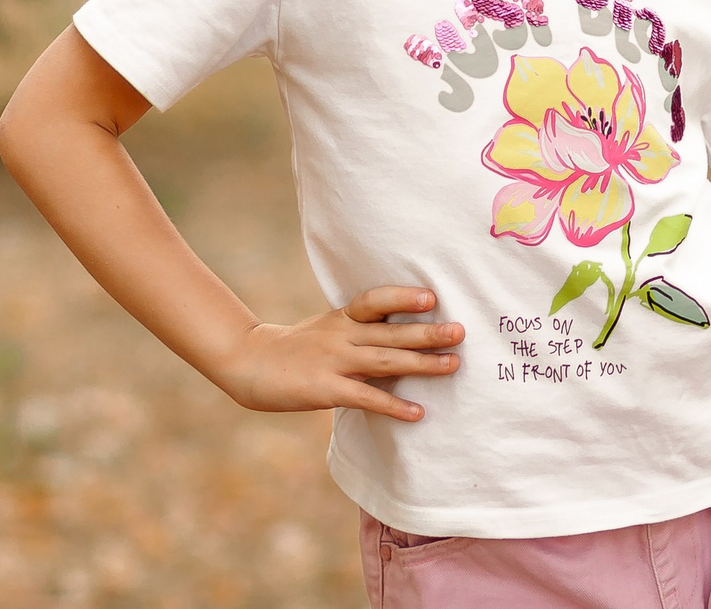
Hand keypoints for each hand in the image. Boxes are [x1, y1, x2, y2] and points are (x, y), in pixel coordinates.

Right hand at [208, 286, 463, 421]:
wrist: (249, 362)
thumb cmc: (295, 347)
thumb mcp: (327, 327)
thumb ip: (359, 327)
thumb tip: (401, 330)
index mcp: (342, 317)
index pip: (375, 300)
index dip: (402, 298)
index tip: (431, 297)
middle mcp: (341, 335)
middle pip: (391, 332)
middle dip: (428, 332)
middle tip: (461, 331)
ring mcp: (333, 361)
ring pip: (385, 361)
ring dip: (422, 364)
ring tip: (453, 365)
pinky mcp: (325, 389)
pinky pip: (366, 398)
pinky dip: (393, 406)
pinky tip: (416, 413)